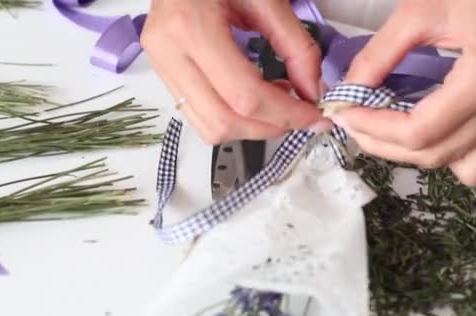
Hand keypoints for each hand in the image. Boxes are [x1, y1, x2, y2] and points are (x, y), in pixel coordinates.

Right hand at [141, 0, 324, 143]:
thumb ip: (296, 45)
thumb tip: (311, 91)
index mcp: (191, 26)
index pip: (244, 94)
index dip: (285, 113)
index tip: (314, 117)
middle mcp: (168, 52)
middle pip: (224, 120)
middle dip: (269, 127)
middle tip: (298, 115)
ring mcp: (160, 65)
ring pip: (208, 128)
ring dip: (249, 129)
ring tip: (274, 105)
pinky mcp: (162, 73)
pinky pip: (197, 116)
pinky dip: (231, 120)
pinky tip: (251, 101)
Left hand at [331, 0, 475, 185]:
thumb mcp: (419, 12)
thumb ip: (378, 55)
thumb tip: (347, 92)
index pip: (417, 131)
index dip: (372, 128)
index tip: (343, 112)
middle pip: (433, 154)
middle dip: (383, 144)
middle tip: (352, 121)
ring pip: (459, 164)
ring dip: (415, 155)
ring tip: (383, 129)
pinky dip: (451, 154)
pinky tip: (428, 128)